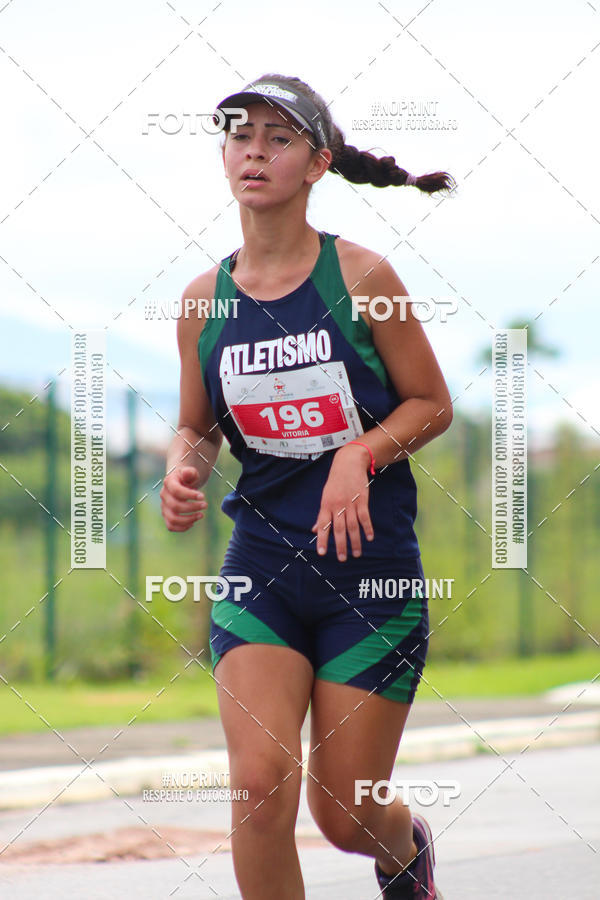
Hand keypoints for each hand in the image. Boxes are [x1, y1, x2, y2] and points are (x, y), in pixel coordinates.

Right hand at [160, 466, 206, 531]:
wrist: (181, 482)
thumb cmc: (187, 477)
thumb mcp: (190, 472)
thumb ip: (190, 472)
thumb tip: (188, 473)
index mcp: (169, 482)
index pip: (176, 491)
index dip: (189, 495)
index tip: (203, 496)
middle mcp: (164, 495)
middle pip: (175, 506)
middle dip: (192, 507)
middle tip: (205, 505)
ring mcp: (164, 507)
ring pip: (172, 519)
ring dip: (188, 519)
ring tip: (201, 515)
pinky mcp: (167, 515)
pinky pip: (171, 526)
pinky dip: (182, 527)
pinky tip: (193, 522)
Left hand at [311, 444, 374, 560]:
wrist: (348, 463)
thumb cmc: (335, 482)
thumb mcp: (325, 497)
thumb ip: (321, 515)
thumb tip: (313, 530)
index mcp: (326, 506)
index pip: (323, 526)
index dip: (322, 540)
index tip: (322, 553)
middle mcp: (337, 506)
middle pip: (339, 529)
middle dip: (340, 545)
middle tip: (342, 559)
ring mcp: (350, 503)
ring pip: (352, 526)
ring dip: (355, 541)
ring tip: (356, 554)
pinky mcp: (362, 500)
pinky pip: (365, 517)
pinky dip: (367, 528)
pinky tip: (369, 538)